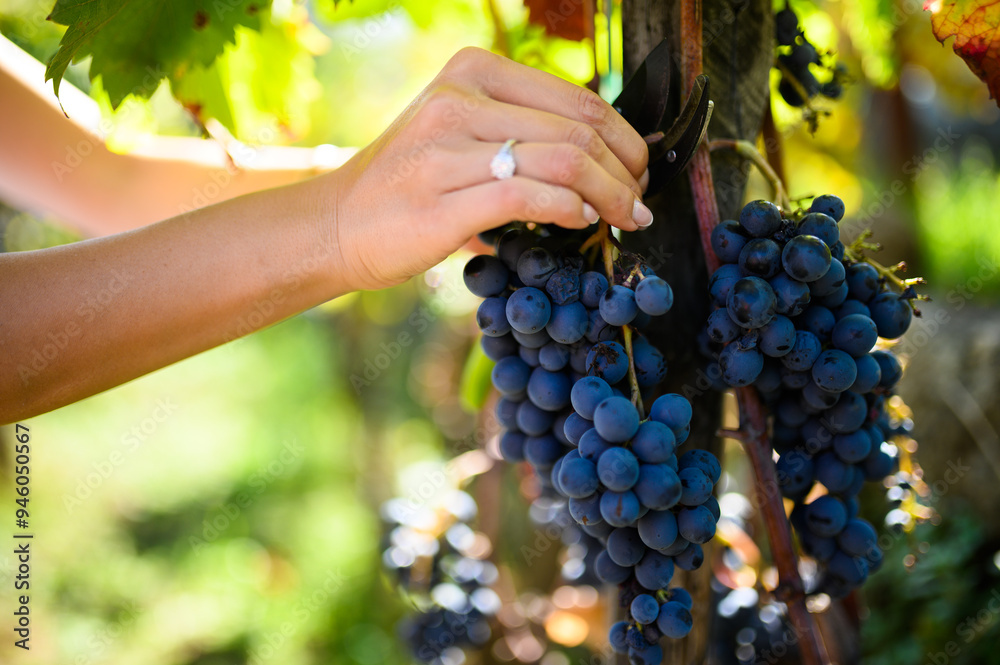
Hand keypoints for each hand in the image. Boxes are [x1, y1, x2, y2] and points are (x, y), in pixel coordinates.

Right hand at [326, 47, 651, 291]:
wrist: (337, 223)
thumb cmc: (410, 182)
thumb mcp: (460, 130)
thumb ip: (520, 128)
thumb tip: (601, 155)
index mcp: (472, 71)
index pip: (576, 98)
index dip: (624, 137)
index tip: (639, 170)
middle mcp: (458, 98)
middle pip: (577, 130)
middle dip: (624, 172)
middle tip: (639, 203)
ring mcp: (445, 148)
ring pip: (561, 162)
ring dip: (609, 195)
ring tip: (625, 219)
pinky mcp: (439, 200)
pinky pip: (527, 197)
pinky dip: (568, 210)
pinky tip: (582, 222)